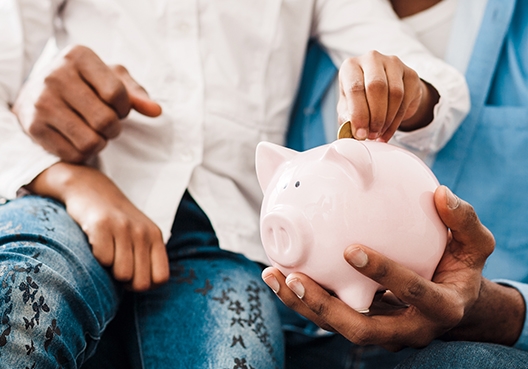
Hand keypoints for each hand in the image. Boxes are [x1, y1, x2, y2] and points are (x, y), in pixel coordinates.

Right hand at [12, 45, 161, 162]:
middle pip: (106, 120)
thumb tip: (156, 111)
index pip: (117, 93)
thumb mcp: (111, 78)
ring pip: (92, 142)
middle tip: (108, 124)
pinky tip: (79, 139)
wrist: (36, 93)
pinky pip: (75, 154)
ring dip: (101, 142)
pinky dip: (85, 153)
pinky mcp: (34, 127)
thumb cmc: (85, 84)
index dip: (125, 108)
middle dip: (115, 128)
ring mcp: (41, 102)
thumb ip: (136, 94)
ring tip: (95, 132)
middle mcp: (55, 75)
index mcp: (78, 56)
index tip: (118, 107)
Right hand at [26, 162, 169, 291]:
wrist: (89, 188)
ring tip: (106, 253)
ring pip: (122, 274)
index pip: (161, 278)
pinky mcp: (102, 224)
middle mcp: (143, 232)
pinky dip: (95, 258)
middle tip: (115, 265)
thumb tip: (144, 288)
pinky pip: (102, 260)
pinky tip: (95, 242)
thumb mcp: (139, 235)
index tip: (132, 275)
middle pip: (141, 282)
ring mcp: (123, 227)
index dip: (144, 284)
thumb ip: (147, 258)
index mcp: (155, 236)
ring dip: (109, 271)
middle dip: (125, 282)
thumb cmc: (115, 221)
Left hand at [262, 186, 495, 350]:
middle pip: (362, 330)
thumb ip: (463, 221)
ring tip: (274, 275)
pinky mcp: (366, 326)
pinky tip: (280, 276)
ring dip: (304, 306)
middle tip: (294, 277)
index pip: (411, 292)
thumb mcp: (475, 246)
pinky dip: (305, 300)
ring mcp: (385, 332)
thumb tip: (441, 193)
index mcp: (441, 307)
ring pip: (338, 329)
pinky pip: (331, 319)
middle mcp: (410, 328)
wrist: (456, 303)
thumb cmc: (462, 268)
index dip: (383, 272)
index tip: (350, 248)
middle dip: (325, 307)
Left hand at [337, 50, 438, 141]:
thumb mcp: (348, 108)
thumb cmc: (361, 99)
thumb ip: (348, 117)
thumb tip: (354, 131)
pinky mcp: (411, 73)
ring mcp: (393, 63)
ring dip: (387, 120)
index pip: (355, 88)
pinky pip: (406, 99)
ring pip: (395, 93)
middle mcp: (371, 59)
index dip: (358, 114)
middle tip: (372, 134)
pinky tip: (389, 130)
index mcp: (351, 66)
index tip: (360, 133)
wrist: (385, 92)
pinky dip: (397, 120)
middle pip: (377, 87)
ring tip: (379, 133)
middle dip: (375, 116)